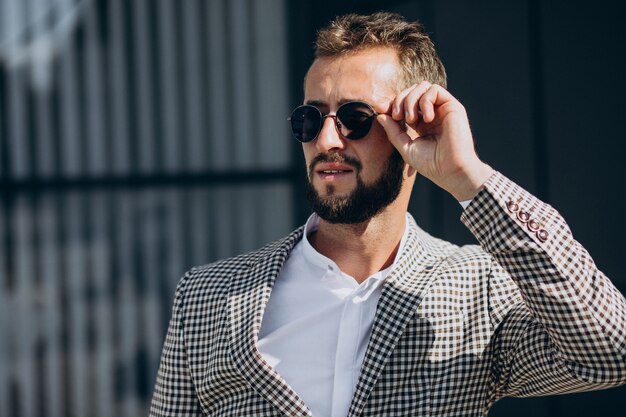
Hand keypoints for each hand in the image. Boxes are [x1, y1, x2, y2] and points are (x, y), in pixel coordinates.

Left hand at [377, 81, 493, 200]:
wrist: (451, 170)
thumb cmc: (431, 164)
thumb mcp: (405, 147)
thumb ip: (393, 131)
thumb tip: (380, 114)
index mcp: (421, 124)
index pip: (404, 104)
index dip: (391, 103)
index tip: (380, 109)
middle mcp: (432, 114)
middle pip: (411, 91)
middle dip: (399, 100)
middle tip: (397, 117)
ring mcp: (442, 109)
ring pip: (422, 87)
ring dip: (410, 100)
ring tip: (411, 120)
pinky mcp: (452, 106)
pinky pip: (434, 90)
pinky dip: (425, 101)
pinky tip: (427, 119)